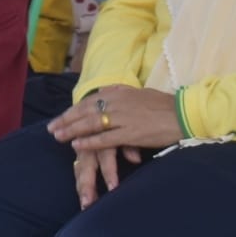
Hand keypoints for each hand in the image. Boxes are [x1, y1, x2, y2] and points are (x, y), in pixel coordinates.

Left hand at [49, 85, 183, 153]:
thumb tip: (105, 91)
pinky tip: (77, 145)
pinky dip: (89, 142)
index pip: (89, 101)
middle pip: (85, 111)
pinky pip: (105, 139)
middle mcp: (118, 103)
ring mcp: (124, 118)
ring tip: (58, 136)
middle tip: (51, 128)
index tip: (61, 117)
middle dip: (66, 120)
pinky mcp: (131, 133)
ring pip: (91, 124)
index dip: (73, 110)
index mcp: (119, 93)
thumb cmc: (164, 105)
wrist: (184, 115)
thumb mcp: (139, 93)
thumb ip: (120, 92)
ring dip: (72, 130)